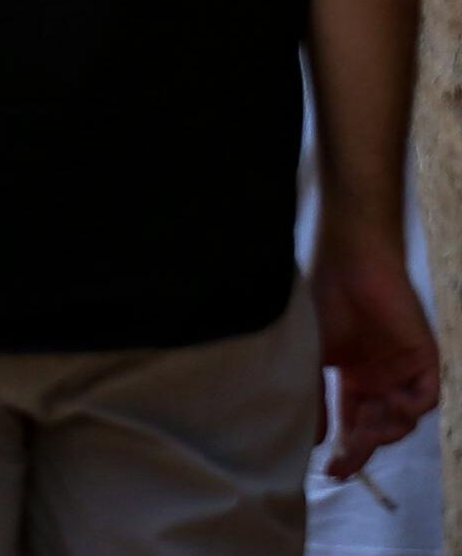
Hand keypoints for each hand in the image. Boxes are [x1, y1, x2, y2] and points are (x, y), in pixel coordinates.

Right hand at [315, 226, 440, 479]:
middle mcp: (380, 379)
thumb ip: (314, 398)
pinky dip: (410, 407)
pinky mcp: (424, 358)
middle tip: (345, 464)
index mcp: (353, 379)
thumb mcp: (310, 358)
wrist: (348, 263)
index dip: (345, 449)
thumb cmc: (321, 302)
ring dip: (386, 431)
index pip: (353, 423)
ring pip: (403, 418)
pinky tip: (389, 404)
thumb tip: (315, 439)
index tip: (331, 473)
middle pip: (378, 427)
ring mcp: (403, 370)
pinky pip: (426, 396)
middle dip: (363, 448)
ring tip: (364, 431)